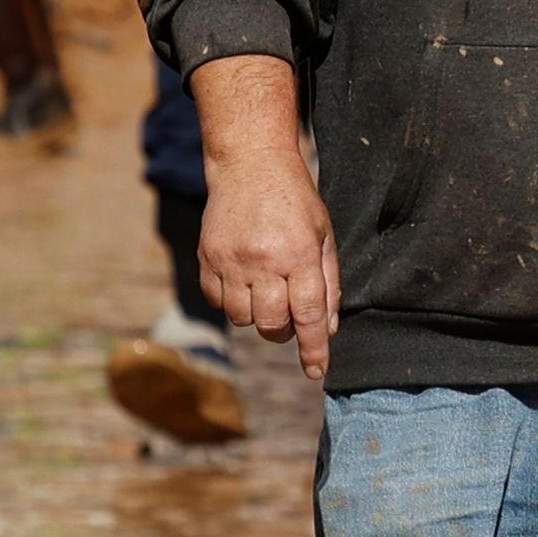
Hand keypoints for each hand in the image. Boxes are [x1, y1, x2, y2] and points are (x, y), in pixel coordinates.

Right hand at [198, 150, 341, 375]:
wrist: (250, 165)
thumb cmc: (296, 202)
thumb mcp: (325, 236)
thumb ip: (329, 283)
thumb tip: (328, 328)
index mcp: (300, 255)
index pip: (309, 315)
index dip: (314, 348)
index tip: (317, 370)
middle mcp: (264, 261)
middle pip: (271, 324)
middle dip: (283, 332)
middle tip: (289, 317)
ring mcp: (231, 260)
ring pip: (243, 318)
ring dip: (257, 316)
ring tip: (266, 291)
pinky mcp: (207, 258)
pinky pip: (217, 301)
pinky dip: (232, 302)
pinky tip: (244, 283)